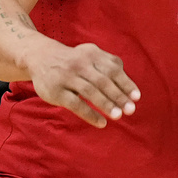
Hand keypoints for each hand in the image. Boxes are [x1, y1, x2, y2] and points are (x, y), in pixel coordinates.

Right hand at [24, 39, 140, 127]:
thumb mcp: (91, 55)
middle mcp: (81, 63)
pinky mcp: (56, 91)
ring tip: (118, 116)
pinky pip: (75, 104)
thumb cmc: (75, 60)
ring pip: (90, 91)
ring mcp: (67, 77)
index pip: (113, 70)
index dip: (126, 84)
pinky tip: (101, 123)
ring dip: (106, 104)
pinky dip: (89, 114)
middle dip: (118, 96)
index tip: (136, 98)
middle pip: (103, 81)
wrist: (41, 57)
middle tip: (130, 110)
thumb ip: (109, 65)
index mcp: (93, 54)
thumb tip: (128, 86)